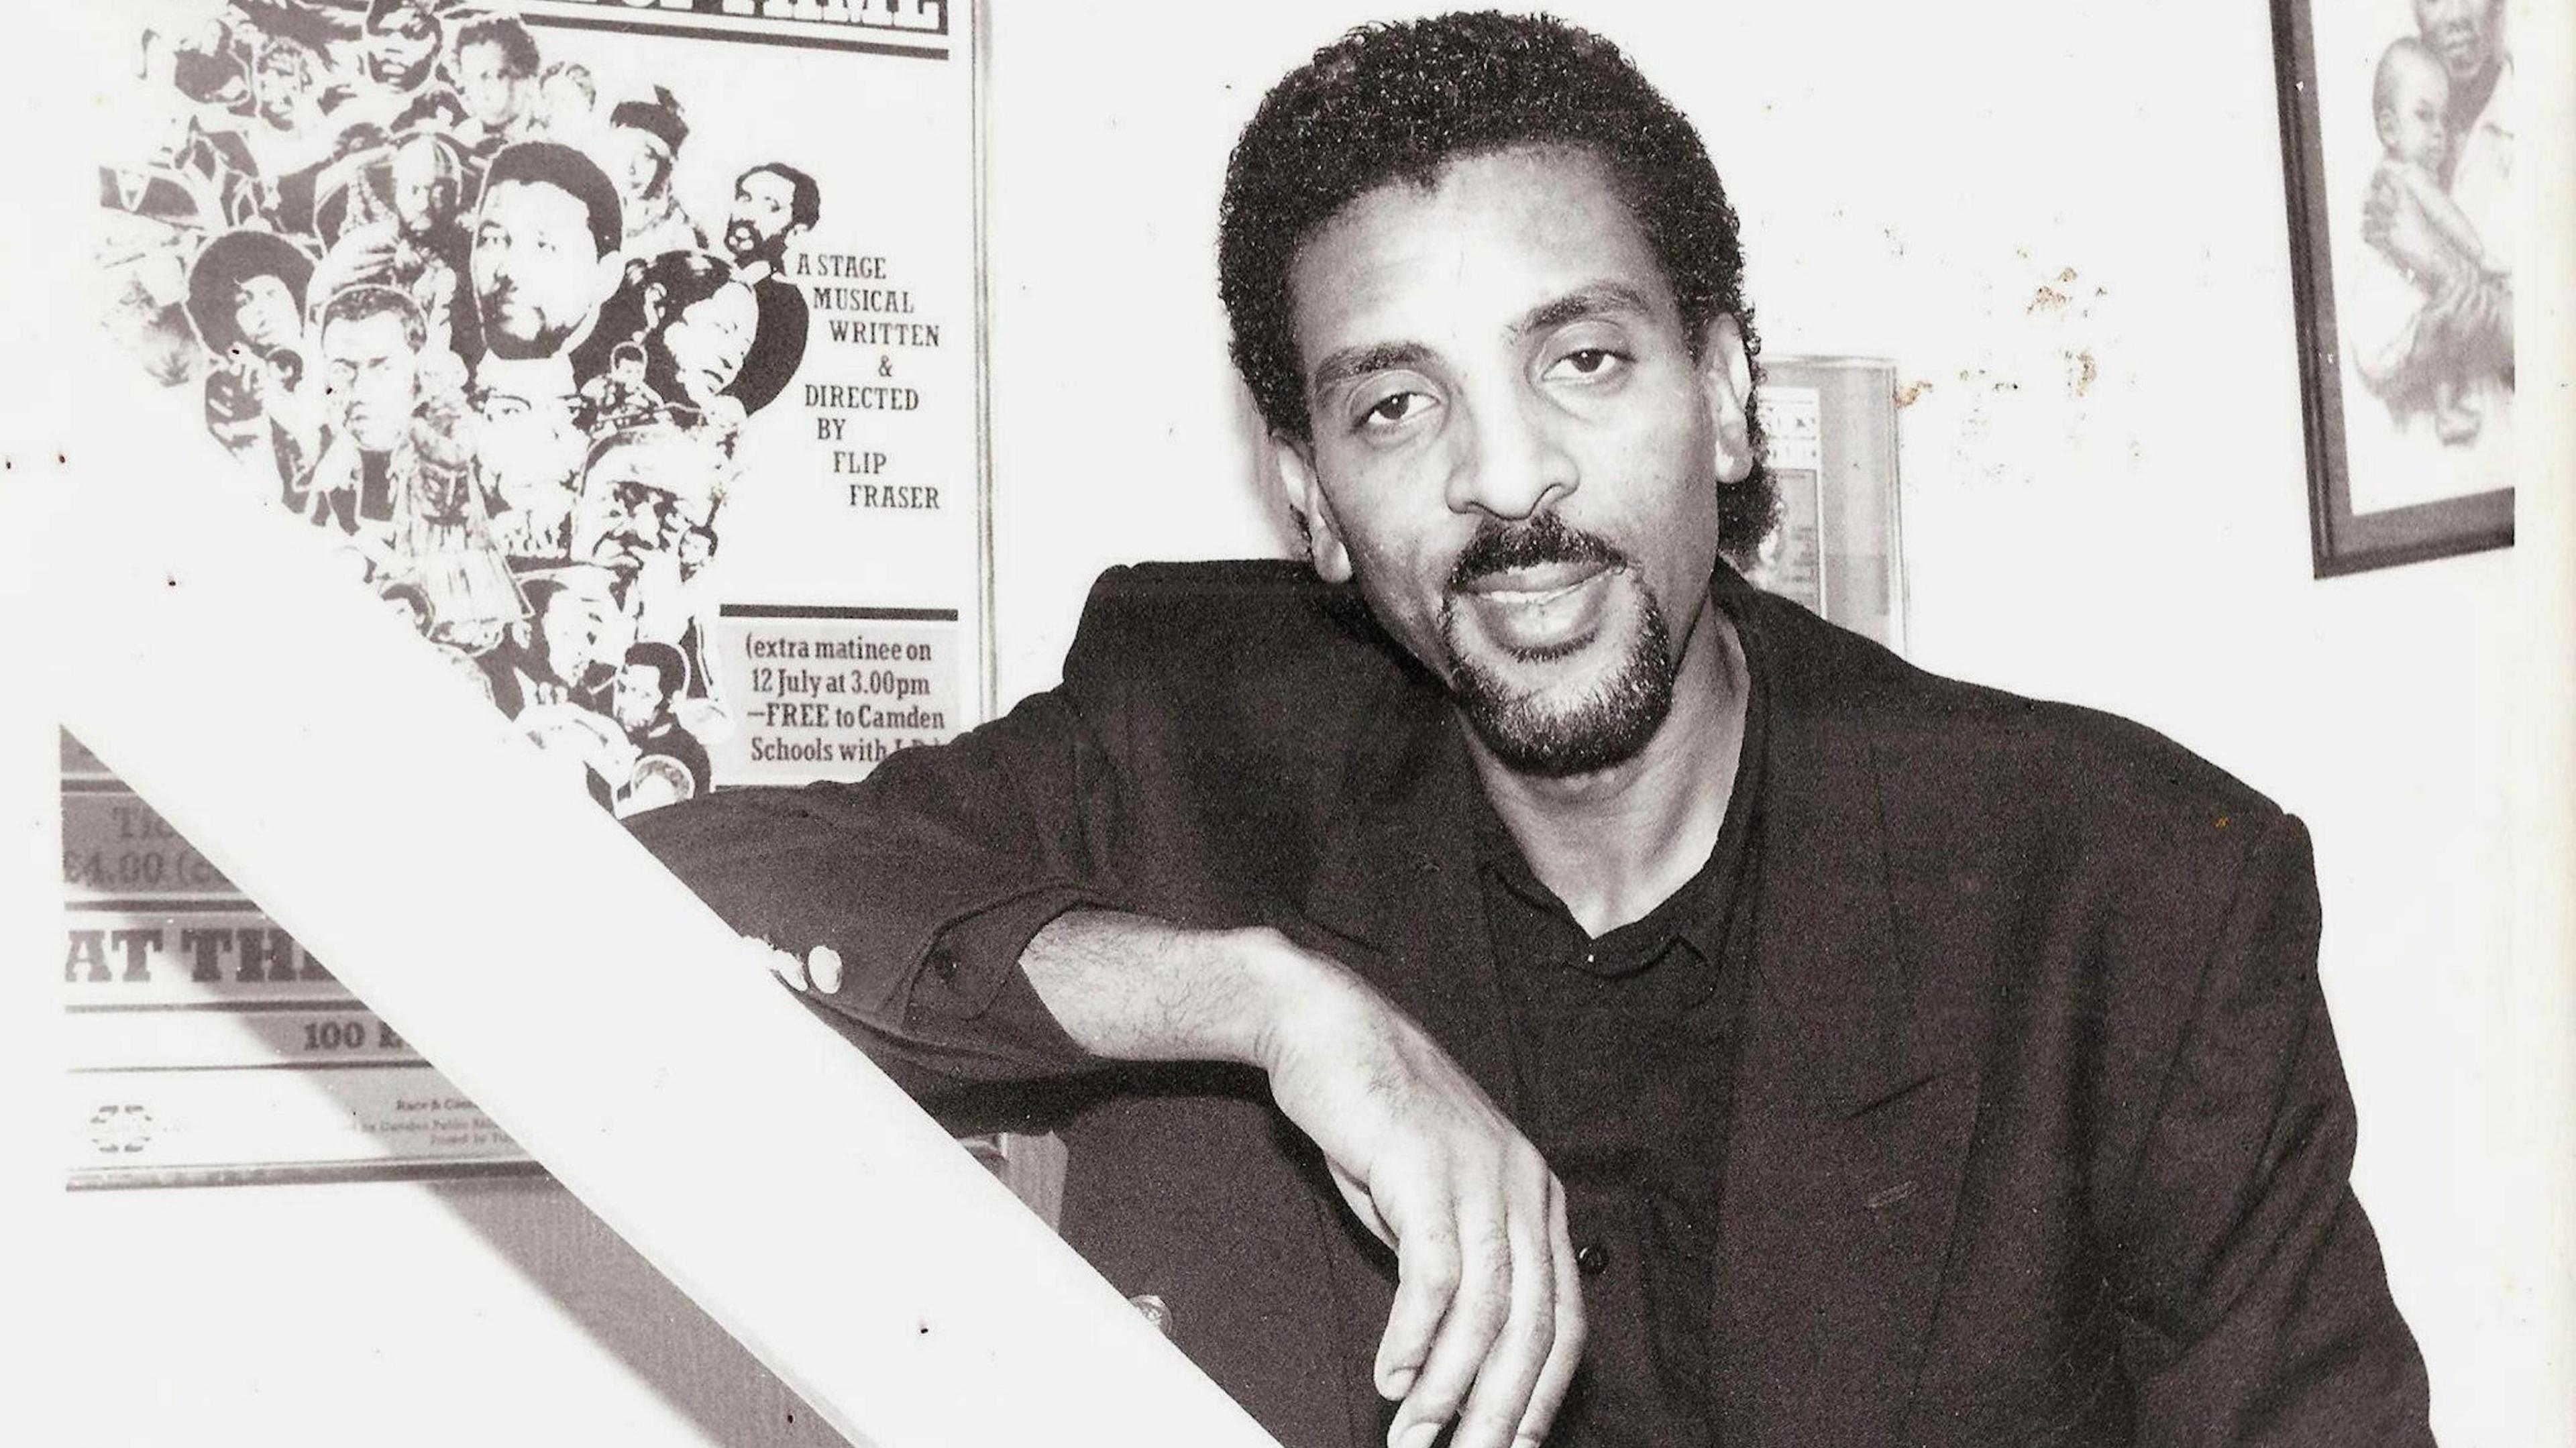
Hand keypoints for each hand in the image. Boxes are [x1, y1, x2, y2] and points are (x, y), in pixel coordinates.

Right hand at [1250, 940, 1582, 1447]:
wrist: (1326, 1028)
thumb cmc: (1374, 1117)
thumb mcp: (1430, 1198)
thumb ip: (1456, 1264)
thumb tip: (1455, 1351)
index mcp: (1534, 1196)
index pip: (1563, 1318)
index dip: (1543, 1393)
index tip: (1514, 1444)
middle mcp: (1521, 1186)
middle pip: (1532, 1325)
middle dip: (1501, 1410)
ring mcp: (1479, 1172)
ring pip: (1488, 1307)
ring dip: (1450, 1387)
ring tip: (1417, 1437)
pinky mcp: (1426, 1164)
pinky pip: (1434, 1272)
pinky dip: (1415, 1335)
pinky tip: (1393, 1375)